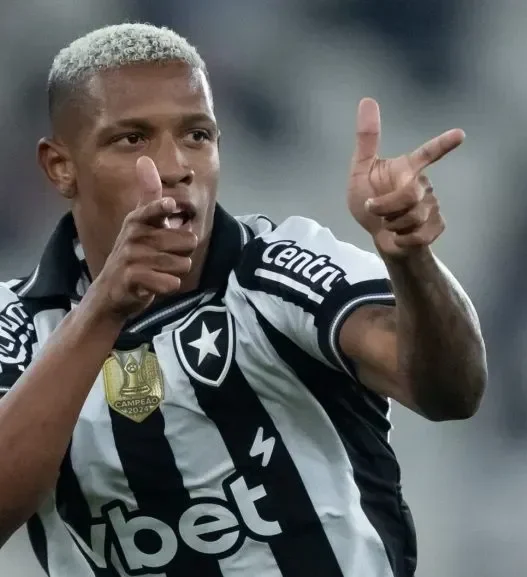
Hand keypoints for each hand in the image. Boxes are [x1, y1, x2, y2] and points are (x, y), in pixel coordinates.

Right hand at [92, 156, 197, 319]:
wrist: (111, 291)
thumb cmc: (133, 253)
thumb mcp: (140, 222)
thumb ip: (148, 194)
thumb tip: (144, 159)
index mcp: (138, 220)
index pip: (152, 210)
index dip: (161, 209)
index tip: (169, 205)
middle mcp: (134, 236)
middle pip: (188, 242)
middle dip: (183, 254)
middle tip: (163, 258)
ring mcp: (132, 258)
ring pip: (183, 264)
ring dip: (176, 272)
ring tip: (158, 271)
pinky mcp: (133, 280)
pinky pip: (171, 283)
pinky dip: (169, 286)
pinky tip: (155, 285)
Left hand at [347, 98, 464, 258]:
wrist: (378, 236)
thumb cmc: (367, 201)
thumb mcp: (359, 172)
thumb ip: (366, 141)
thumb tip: (367, 100)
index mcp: (406, 168)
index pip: (427, 153)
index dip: (442, 145)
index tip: (460, 135)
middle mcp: (422, 183)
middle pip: (410, 195)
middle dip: (386, 207)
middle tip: (375, 210)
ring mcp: (431, 204)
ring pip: (415, 216)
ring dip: (393, 224)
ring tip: (389, 223)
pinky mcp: (436, 225)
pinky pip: (423, 234)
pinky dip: (405, 239)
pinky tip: (401, 236)